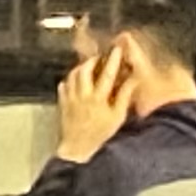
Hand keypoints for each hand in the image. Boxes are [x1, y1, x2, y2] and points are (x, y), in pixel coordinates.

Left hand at [54, 41, 136, 163]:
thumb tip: (133, 80)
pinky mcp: (62, 102)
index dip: (113, 60)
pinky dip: (69, 80)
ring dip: (80, 68)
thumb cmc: (100, 133)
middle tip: (99, 57)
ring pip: (72, 75)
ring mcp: (70, 98)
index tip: (117, 49)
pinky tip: (75, 80)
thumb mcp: (117, 116)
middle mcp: (82, 96)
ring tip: (88, 66)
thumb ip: (123, 96)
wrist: (78, 147)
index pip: (107, 74)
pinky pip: (63, 85)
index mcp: (98, 99)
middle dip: (92, 60)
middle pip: (84, 70)